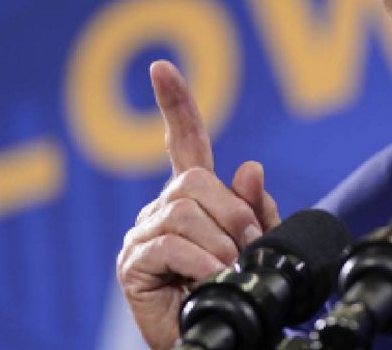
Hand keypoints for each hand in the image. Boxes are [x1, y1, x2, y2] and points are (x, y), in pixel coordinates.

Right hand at [116, 60, 280, 348]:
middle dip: (233, 215)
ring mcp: (143, 235)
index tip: (162, 69)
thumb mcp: (259, 250)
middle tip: (245, 251)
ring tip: (226, 273)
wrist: (222, 343)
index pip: (184, 143)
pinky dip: (201, 263)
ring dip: (219, 245)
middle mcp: (162, 209)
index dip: (176, 105)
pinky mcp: (132, 264)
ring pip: (185, 213)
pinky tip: (210, 280)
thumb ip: (256, 211)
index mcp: (194, 199)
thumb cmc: (239, 297)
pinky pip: (171, 245)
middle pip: (195, 181)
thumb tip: (250, 168)